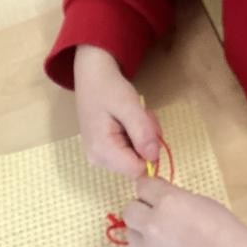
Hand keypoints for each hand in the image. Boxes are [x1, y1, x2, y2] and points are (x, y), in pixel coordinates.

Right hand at [74, 45, 160, 178]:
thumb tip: (154, 157)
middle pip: (137, 165)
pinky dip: (137, 137)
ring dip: (143, 138)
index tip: (148, 128)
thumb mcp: (129, 105)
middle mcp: (98, 160)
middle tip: (142, 117)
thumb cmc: (109, 88)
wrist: (92, 76)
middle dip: (147, 142)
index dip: (151, 152)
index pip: (138, 170)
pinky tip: (130, 120)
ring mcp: (99, 157)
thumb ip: (142, 132)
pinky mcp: (103, 152)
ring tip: (135, 115)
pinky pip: (130, 152)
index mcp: (102, 150)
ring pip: (136, 158)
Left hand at [122, 177, 246, 246]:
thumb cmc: (228, 235)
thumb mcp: (205, 204)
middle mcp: (153, 225)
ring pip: (132, 236)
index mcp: (169, 202)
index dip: (149, 189)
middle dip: (141, 210)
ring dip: (144, 234)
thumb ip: (177, 199)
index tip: (155, 194)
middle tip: (158, 216)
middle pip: (129, 211)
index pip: (142, 186)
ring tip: (168, 240)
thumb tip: (161, 199)